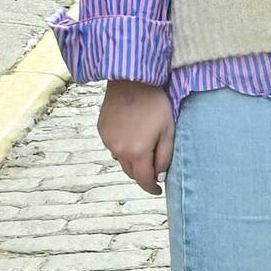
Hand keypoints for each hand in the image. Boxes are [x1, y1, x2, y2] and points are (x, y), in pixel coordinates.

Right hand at [98, 79, 174, 194]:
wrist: (132, 80)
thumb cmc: (155, 104)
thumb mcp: (168, 131)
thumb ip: (164, 157)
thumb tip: (159, 176)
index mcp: (137, 152)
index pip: (143, 180)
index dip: (152, 188)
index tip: (158, 190)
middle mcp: (118, 150)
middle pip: (131, 172)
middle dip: (143, 174)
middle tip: (154, 170)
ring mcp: (107, 140)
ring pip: (121, 160)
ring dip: (132, 161)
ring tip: (144, 148)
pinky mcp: (102, 130)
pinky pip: (114, 147)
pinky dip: (123, 148)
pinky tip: (132, 136)